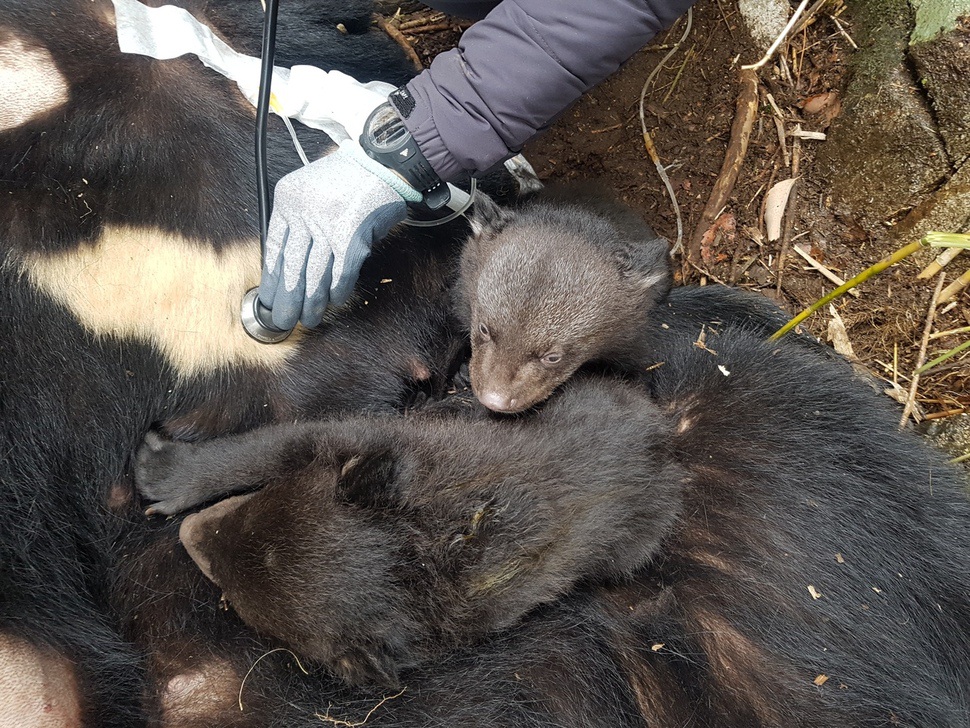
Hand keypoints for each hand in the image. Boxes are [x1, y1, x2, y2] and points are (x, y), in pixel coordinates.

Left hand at [258, 141, 420, 329]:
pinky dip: (338, 290)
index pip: (274, 248)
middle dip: (287, 299)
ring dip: (312, 302)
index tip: (269, 299)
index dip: (271, 280)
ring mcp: (328, 224)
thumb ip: (298, 222)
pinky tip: (334, 301)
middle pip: (291, 267)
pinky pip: (341, 273)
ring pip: (315, 275)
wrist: (382, 165)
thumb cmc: (347, 180)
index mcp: (288, 199)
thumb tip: (290, 267)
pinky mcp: (351, 236)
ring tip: (308, 319)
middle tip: (283, 319)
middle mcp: (304, 212)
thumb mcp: (310, 192)